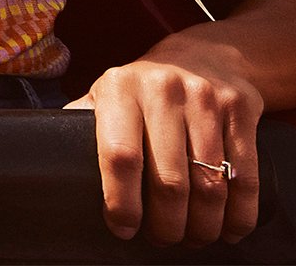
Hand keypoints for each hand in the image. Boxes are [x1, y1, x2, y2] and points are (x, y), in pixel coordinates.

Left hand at [71, 42, 262, 244]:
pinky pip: (245, 177)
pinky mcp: (241, 110)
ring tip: (192, 239)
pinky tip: (228, 231)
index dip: (122, 202)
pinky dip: (238, 215)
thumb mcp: (107, 95)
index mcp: (119, 89)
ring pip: (209, 185)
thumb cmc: (144, 88)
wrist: (206, 54)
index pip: (119, 156)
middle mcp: (163, 90)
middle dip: (166, 225)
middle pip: (169, 181)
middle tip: (162, 240)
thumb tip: (50, 165)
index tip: (123, 229)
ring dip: (202, 226)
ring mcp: (206, 99)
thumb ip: (81, 126)